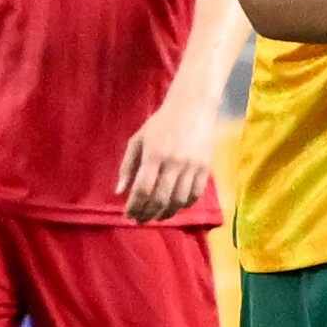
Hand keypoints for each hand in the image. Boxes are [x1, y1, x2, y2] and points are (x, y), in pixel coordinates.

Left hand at [116, 95, 217, 222]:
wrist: (193, 107)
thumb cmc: (161, 123)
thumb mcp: (138, 139)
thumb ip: (127, 166)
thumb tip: (120, 191)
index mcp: (154, 155)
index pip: (143, 189)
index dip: (134, 206)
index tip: (129, 214)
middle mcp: (174, 163)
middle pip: (160, 199)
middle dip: (148, 214)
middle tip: (140, 219)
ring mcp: (192, 166)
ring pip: (179, 201)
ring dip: (166, 213)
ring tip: (156, 216)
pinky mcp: (206, 168)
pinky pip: (195, 195)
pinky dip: (183, 205)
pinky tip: (174, 206)